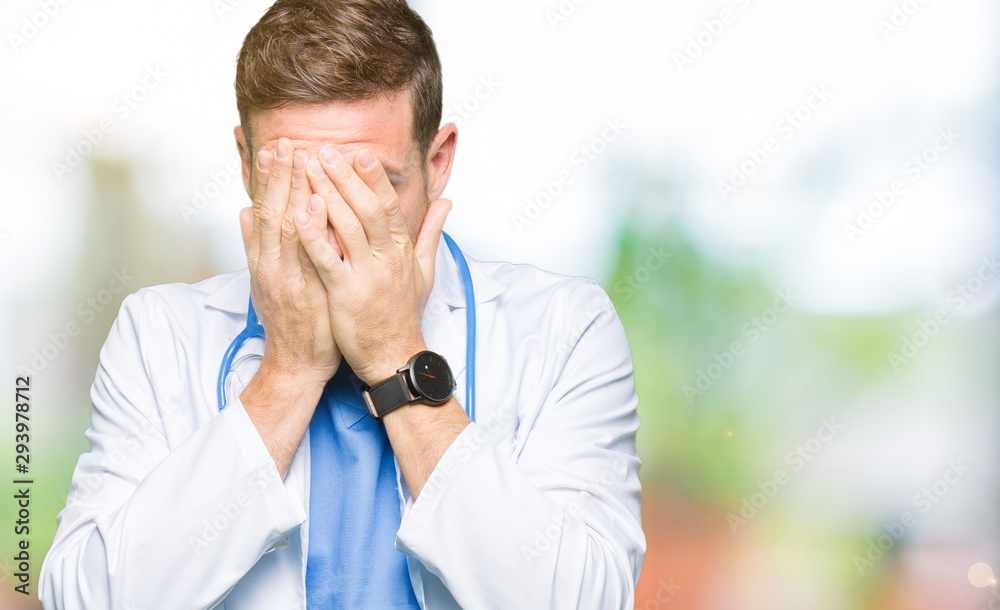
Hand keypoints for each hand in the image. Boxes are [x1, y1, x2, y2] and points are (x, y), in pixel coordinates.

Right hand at [239, 138, 341, 388]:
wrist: (297, 364)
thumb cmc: (290, 320)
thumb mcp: (267, 279)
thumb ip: (255, 245)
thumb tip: (243, 212)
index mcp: (264, 259)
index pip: (264, 210)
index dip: (269, 179)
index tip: (276, 148)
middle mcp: (270, 265)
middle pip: (271, 212)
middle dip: (278, 175)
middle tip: (285, 141)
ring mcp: (286, 278)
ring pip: (285, 227)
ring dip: (291, 191)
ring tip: (299, 158)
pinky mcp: (303, 293)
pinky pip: (305, 255)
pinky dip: (308, 228)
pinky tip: (315, 204)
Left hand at [296, 146, 450, 385]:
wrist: (394, 356)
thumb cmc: (402, 314)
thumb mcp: (424, 270)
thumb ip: (430, 233)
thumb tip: (446, 204)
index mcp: (402, 250)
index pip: (388, 206)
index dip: (373, 178)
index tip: (359, 152)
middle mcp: (387, 259)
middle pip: (367, 208)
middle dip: (345, 177)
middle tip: (325, 150)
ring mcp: (368, 276)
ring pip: (348, 227)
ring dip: (327, 195)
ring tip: (309, 170)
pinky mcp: (347, 296)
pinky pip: (328, 261)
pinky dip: (314, 236)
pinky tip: (298, 215)